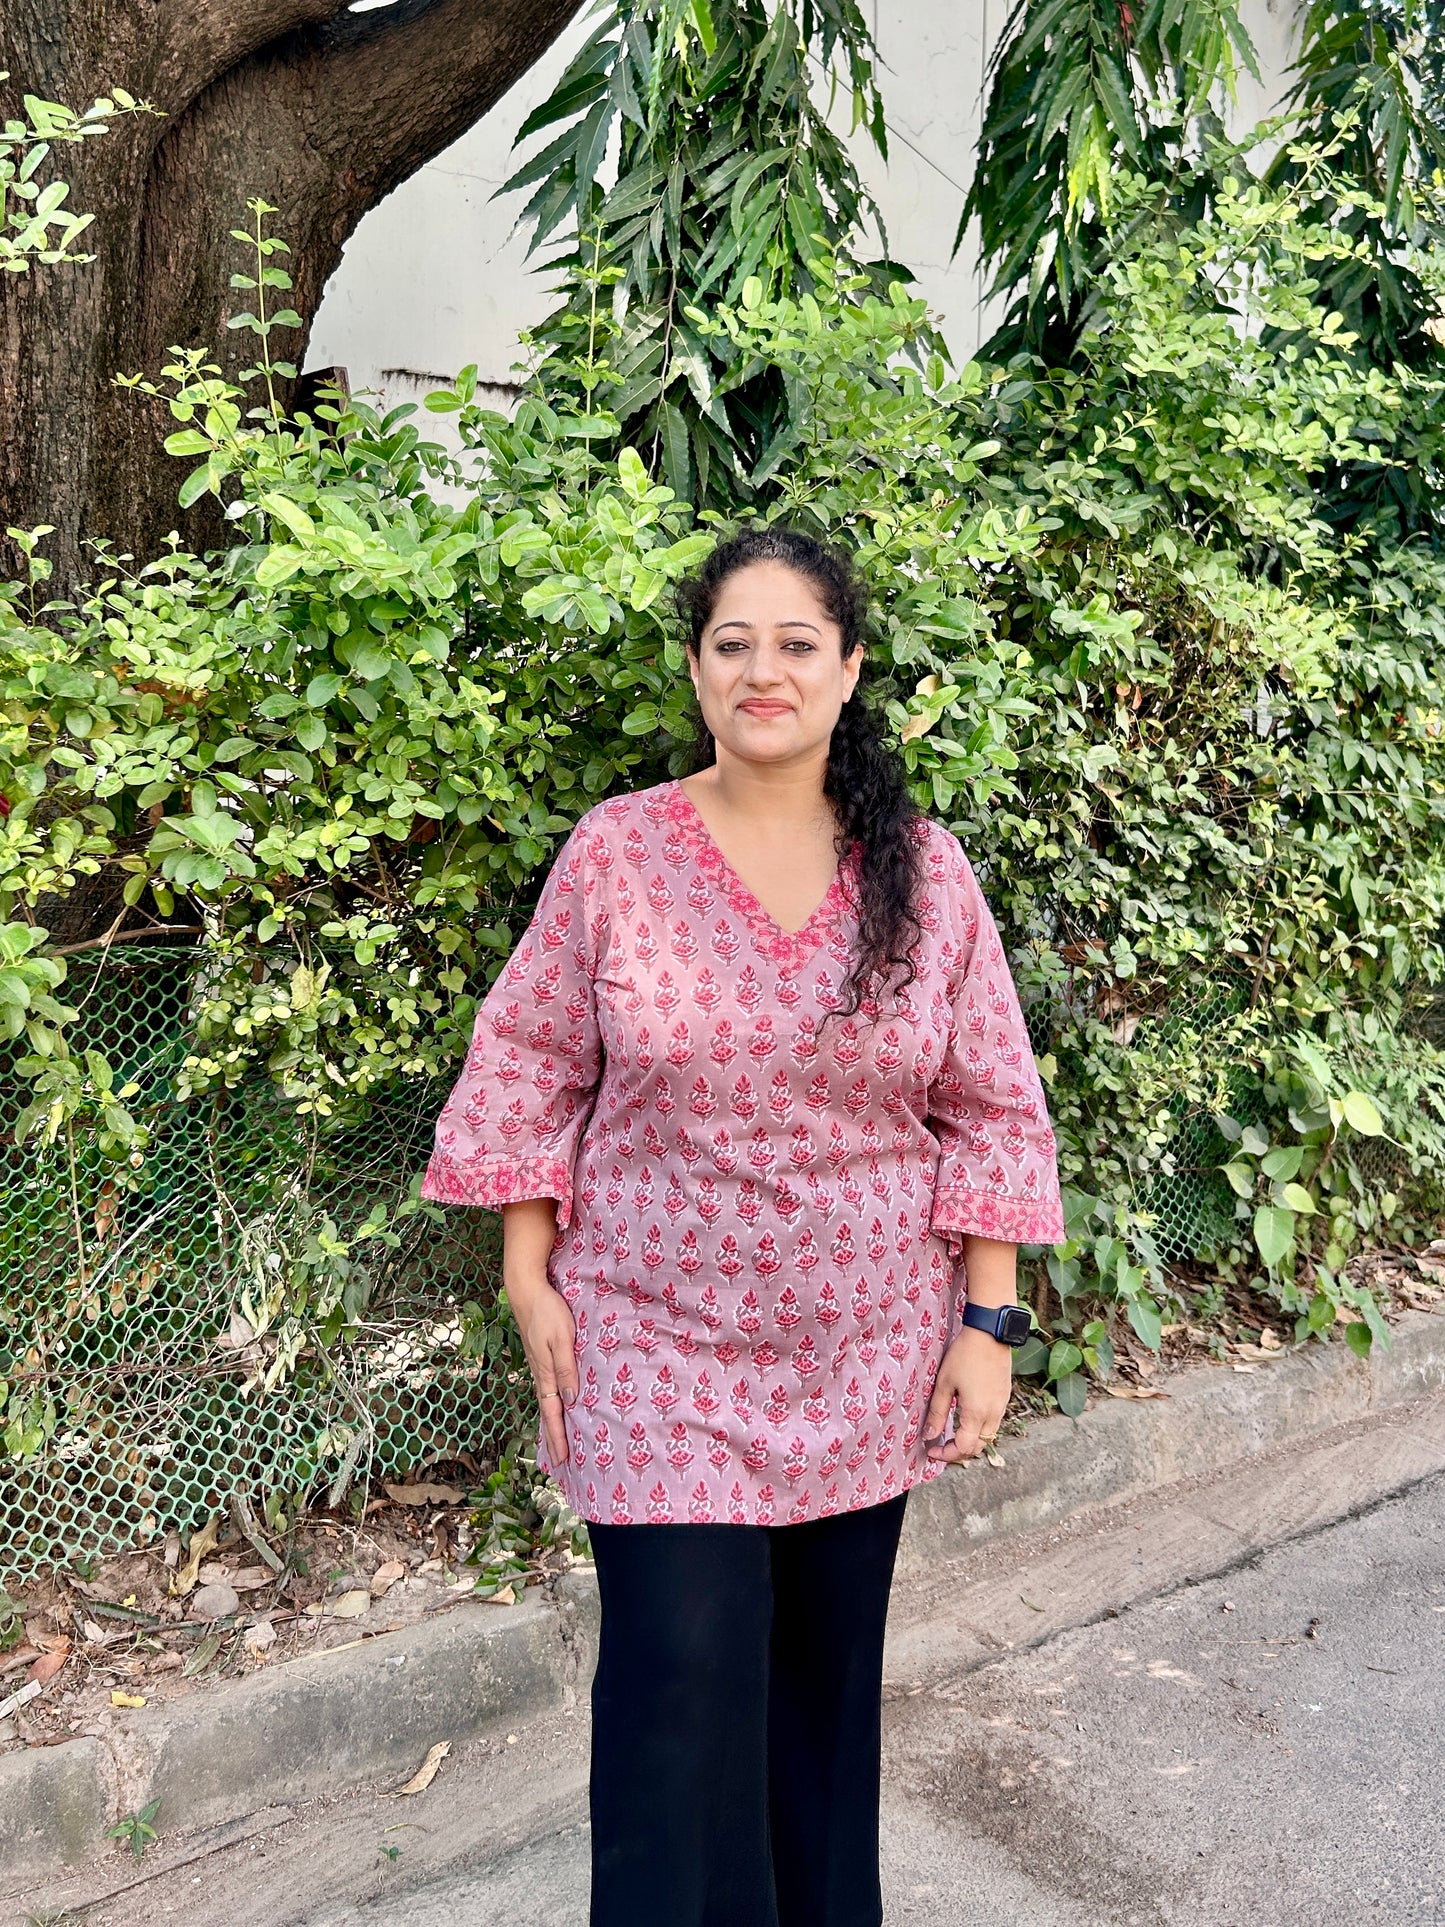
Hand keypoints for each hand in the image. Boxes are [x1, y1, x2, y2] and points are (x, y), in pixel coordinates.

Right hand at [506, 1273, 577, 1467]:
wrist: (525, 1290)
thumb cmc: (547, 1312)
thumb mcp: (562, 1339)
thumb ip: (566, 1369)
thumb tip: (569, 1401)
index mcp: (545, 1372)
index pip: (553, 1412)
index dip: (558, 1437)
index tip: (562, 1459)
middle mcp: (539, 1373)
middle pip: (547, 1412)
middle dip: (552, 1437)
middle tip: (558, 1461)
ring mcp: (537, 1364)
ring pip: (545, 1401)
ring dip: (551, 1423)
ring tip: (556, 1441)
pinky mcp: (538, 1355)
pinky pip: (545, 1387)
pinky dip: (550, 1404)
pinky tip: (555, 1404)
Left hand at [922, 1328, 1011, 1464]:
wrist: (989, 1334)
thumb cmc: (964, 1355)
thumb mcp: (944, 1383)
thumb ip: (937, 1412)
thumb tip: (930, 1436)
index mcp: (977, 1413)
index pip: (964, 1448)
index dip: (947, 1455)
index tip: (932, 1451)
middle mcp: (993, 1414)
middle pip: (978, 1447)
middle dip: (959, 1452)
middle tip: (941, 1447)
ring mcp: (1002, 1405)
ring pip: (988, 1436)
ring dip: (971, 1441)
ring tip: (952, 1434)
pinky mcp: (1005, 1397)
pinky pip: (993, 1422)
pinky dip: (980, 1429)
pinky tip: (966, 1419)